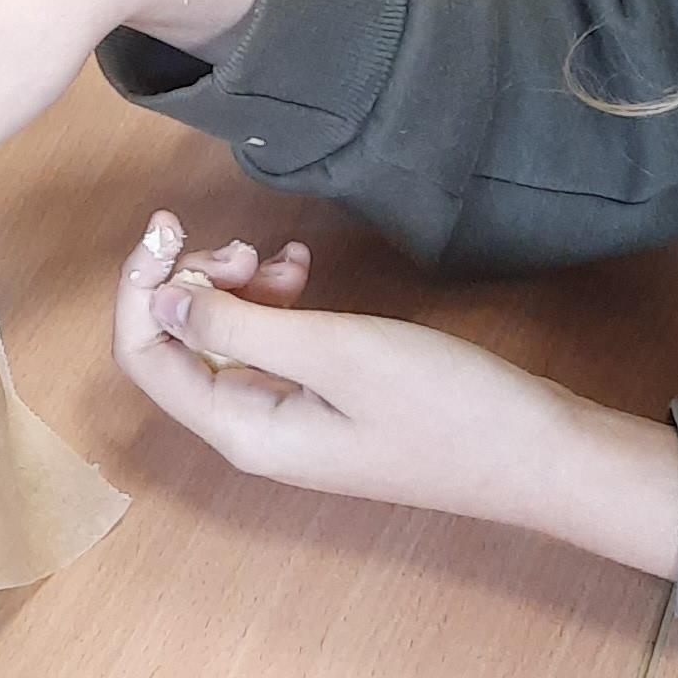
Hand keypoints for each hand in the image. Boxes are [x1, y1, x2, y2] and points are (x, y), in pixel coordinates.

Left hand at [113, 224, 677, 573]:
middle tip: (247, 245)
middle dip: (193, 281)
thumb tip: (157, 302)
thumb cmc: (442, 404)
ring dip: (236, 287)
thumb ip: (239, 327)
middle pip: (176, 344)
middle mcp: (251, 431)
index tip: (167, 225)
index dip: (139, 287)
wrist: (538, 452)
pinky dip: (274, 300)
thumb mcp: (335, 352)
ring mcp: (288, 419)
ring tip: (283, 256)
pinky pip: (269, 345)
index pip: (144, 356)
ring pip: (223, 338)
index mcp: (241, 429)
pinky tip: (303, 268)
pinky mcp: (324, 402)